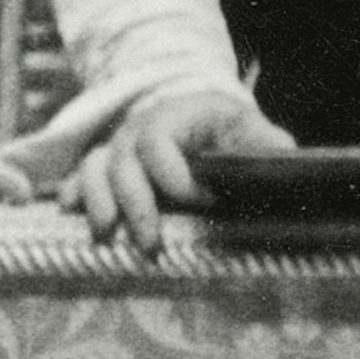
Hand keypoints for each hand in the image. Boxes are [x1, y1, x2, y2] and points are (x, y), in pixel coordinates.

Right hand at [68, 87, 291, 252]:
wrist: (198, 113)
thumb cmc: (230, 128)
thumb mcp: (251, 129)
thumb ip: (266, 146)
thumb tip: (288, 163)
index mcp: (178, 115)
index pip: (158, 140)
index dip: (176, 175)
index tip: (206, 202)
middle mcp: (140, 128)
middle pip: (122, 163)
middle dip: (136, 205)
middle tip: (151, 245)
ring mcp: (118, 146)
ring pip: (94, 169)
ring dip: (98, 204)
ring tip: (106, 237)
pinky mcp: (104, 166)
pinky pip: (78, 176)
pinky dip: (74, 194)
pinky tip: (71, 213)